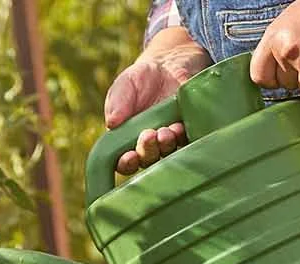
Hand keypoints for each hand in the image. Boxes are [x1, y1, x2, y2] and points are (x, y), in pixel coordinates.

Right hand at [104, 29, 211, 175]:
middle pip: (147, 161)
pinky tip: (179, 127)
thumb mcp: (125, 86)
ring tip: (165, 130)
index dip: (126, 164)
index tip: (129, 156)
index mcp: (127, 141)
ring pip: (167, 155)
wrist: (171, 64)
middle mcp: (148, 146)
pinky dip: (182, 138)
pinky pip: (187, 142)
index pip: (124, 163)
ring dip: (165, 146)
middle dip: (147, 151)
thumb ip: (117, 103)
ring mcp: (169, 141)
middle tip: (148, 134)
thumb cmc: (141, 78)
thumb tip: (111, 123)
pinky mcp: (188, 132)